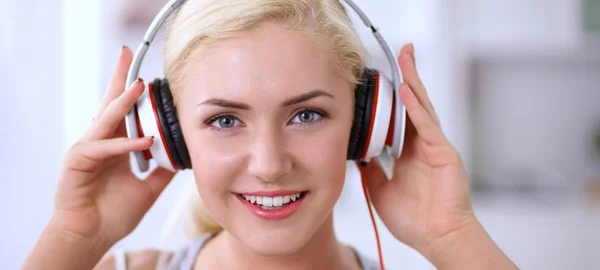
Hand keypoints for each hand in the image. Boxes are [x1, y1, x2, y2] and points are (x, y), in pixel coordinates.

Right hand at [51, 46, 174, 245]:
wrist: (92, 235)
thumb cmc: (114, 212)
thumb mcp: (149, 187)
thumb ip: (164, 169)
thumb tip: (184, 155)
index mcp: (116, 144)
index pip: (124, 110)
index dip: (131, 89)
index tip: (144, 70)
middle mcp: (101, 141)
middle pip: (110, 103)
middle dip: (119, 77)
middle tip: (127, 52)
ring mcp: (88, 149)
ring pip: (106, 119)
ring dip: (123, 103)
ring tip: (139, 86)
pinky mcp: (78, 161)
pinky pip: (104, 148)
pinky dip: (125, 144)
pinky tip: (144, 141)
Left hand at [363, 43, 474, 253]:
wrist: (436, 238)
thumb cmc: (415, 220)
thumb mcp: (381, 190)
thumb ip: (372, 169)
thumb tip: (358, 153)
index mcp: (409, 153)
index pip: (399, 117)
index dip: (392, 98)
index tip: (381, 81)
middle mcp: (423, 145)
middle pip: (414, 104)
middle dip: (407, 78)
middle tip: (401, 54)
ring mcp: (435, 147)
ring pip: (423, 107)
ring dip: (414, 82)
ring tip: (406, 58)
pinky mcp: (444, 153)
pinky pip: (428, 126)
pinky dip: (417, 108)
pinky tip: (407, 92)